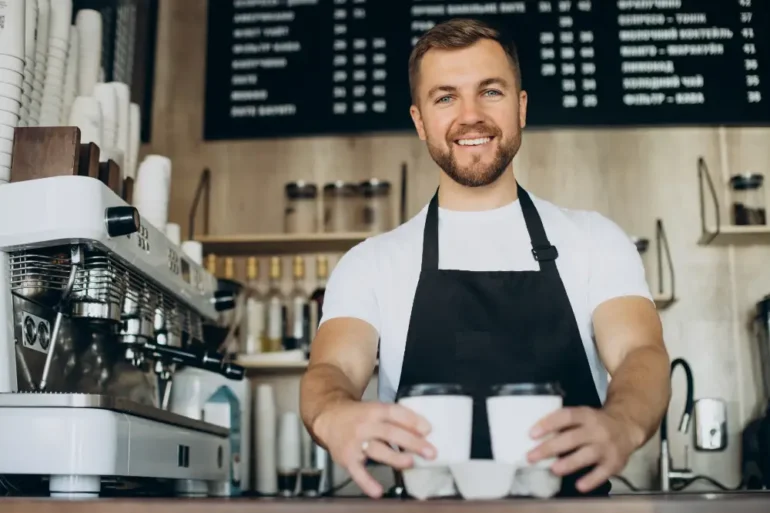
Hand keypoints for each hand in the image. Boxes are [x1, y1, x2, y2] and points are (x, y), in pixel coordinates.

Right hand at [313, 401, 435, 497]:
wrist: (329, 418)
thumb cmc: (360, 416)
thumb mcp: (377, 409)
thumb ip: (398, 418)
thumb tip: (425, 431)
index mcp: (374, 410)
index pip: (395, 412)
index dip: (412, 420)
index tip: (428, 430)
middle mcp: (365, 425)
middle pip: (390, 432)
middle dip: (411, 442)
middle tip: (430, 452)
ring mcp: (355, 442)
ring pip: (376, 449)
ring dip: (394, 456)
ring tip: (410, 463)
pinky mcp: (347, 458)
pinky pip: (357, 471)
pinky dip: (367, 482)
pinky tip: (378, 491)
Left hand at [526, 407, 643, 492]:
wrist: (627, 427)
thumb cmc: (595, 423)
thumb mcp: (582, 416)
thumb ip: (564, 424)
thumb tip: (535, 437)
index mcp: (585, 415)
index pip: (565, 416)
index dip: (548, 424)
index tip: (531, 434)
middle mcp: (596, 430)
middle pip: (572, 438)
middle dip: (550, 448)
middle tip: (531, 457)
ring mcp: (606, 446)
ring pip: (587, 455)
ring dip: (569, 462)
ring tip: (554, 469)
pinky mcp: (615, 463)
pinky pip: (602, 472)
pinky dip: (591, 480)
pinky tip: (579, 486)